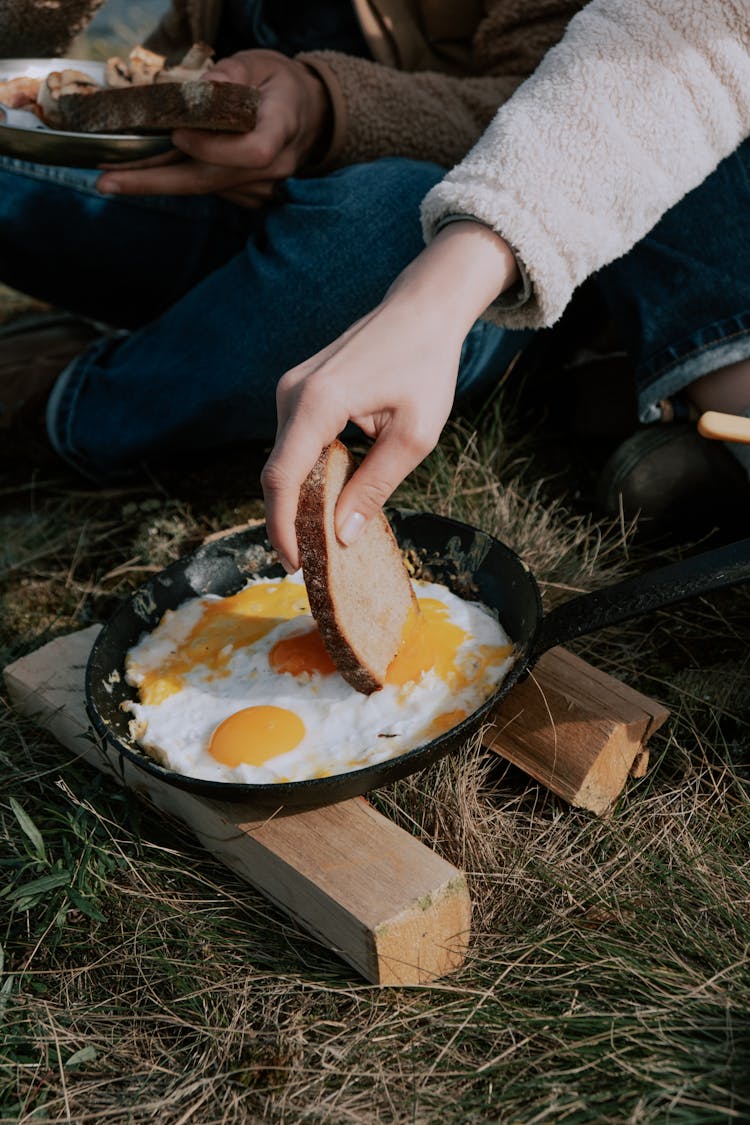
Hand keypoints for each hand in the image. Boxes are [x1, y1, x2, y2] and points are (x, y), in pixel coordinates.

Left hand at [96, 49, 330, 203]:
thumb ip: (234, 73)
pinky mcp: (247, 195)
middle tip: (109, 182)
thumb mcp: (261, 64)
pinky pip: (207, 189)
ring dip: (156, 182)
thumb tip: (201, 89)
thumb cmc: (280, 85)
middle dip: (156, 181)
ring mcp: (261, 186)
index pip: (254, 151)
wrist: (308, 117)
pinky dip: (175, 179)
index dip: (214, 150)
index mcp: (282, 127)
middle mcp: (274, 165)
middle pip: (212, 181)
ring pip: (203, 189)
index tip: (178, 135)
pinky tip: (146, 172)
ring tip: (112, 179)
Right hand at [261, 222, 519, 570]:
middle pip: (278, 473)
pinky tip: (330, 498)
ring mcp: (291, 389)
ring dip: (300, 498)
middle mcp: (292, 393)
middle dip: (290, 520)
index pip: (282, 477)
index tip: (295, 563)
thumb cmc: (425, 366)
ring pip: (284, 460)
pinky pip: (294, 444)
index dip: (282, 527)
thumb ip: (375, 487)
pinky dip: (308, 474)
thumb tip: (343, 537)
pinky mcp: (298, 390)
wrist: (423, 309)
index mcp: (318, 402)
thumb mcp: (413, 437)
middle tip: (314, 562)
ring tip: (324, 536)